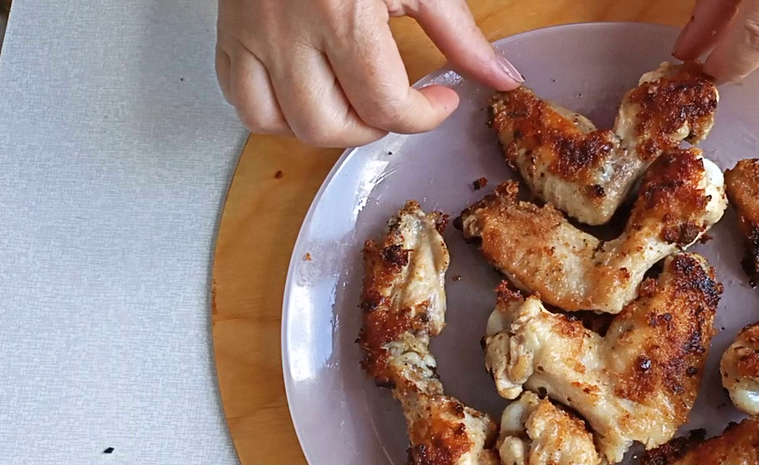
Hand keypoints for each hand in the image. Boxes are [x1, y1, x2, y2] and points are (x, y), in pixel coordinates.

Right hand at [216, 0, 523, 146]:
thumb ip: (460, 34)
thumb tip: (500, 76)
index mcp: (341, 13)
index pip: (384, 105)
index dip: (423, 117)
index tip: (439, 101)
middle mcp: (290, 30)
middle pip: (331, 125)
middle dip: (375, 128)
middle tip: (397, 105)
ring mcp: (253, 34)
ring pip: (282, 124)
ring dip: (326, 129)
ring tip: (355, 105)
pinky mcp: (230, 34)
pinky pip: (243, 102)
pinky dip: (276, 115)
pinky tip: (309, 97)